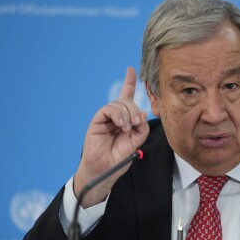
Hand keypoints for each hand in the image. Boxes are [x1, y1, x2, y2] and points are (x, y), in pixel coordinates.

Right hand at [74, 67, 149, 207]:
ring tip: (127, 127)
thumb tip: (142, 113)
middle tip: (136, 122)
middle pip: (126, 101)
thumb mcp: (137, 142)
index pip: (126, 96)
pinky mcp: (97, 121)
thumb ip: (142, 127)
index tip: (131, 69)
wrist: (106, 169)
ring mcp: (105, 118)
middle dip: (134, 109)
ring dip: (126, 114)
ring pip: (118, 105)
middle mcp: (115, 116)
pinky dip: (117, 115)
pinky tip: (120, 125)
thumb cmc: (119, 157)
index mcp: (125, 118)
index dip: (129, 82)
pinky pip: (108, 110)